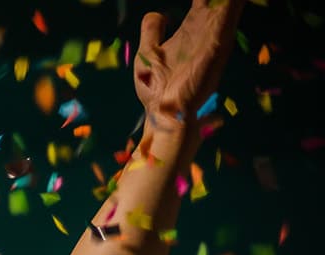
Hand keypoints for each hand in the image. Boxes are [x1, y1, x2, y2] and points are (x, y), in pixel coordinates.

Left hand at [134, 0, 245, 136]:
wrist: (164, 117)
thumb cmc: (157, 89)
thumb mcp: (149, 52)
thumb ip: (153, 30)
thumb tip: (160, 12)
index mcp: (192, 29)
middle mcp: (207, 30)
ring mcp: (214, 37)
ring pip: (228, 2)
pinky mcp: (216, 46)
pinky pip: (229, 13)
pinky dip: (231, 2)